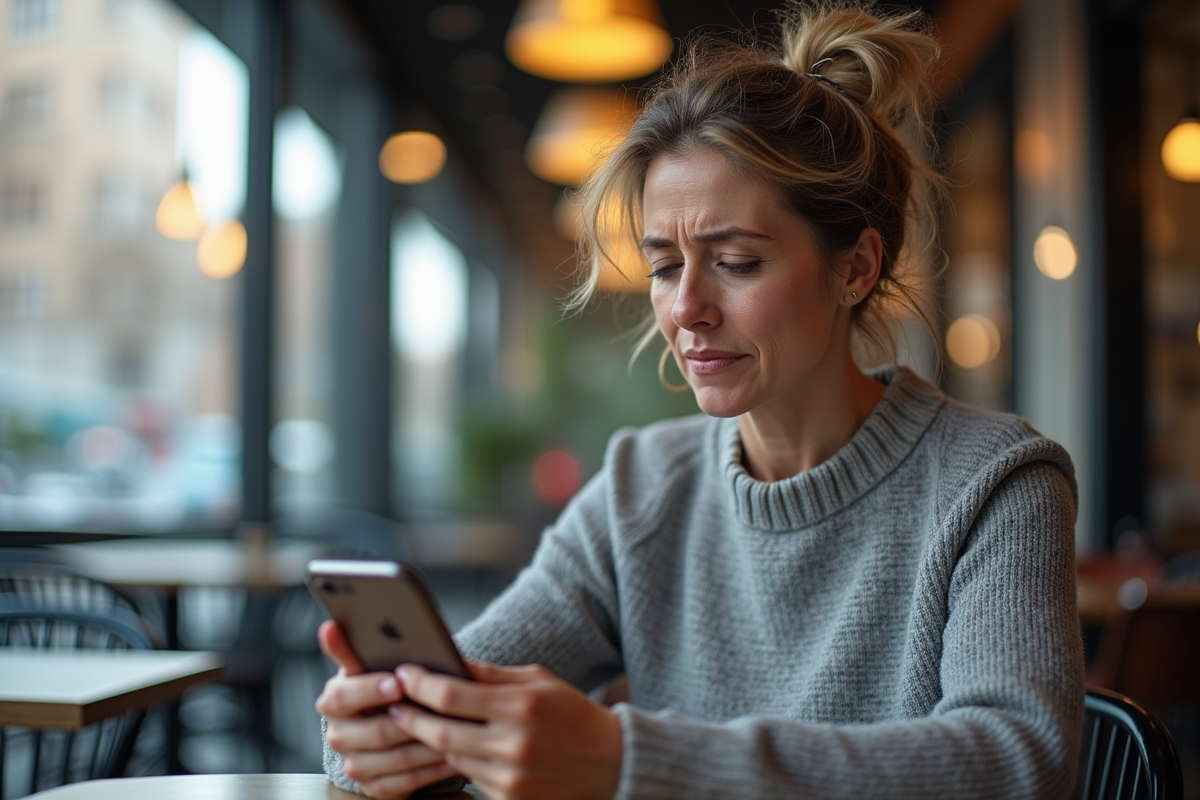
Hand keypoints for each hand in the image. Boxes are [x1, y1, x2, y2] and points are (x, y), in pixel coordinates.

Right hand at [315, 620, 459, 798]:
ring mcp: (355, 764)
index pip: (343, 697)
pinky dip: (431, 769)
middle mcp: (339, 735)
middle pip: (375, 732)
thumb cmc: (382, 686)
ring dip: (428, 745)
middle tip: (439, 710)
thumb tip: (330, 627)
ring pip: (395, 758)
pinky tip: (453, 755)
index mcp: (334, 701)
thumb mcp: (367, 664)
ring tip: (456, 730)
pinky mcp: (374, 786)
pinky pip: (406, 782)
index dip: (370, 690)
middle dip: (411, 720)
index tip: (398, 682)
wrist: (384, 722)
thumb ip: (351, 648)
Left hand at [393, 662, 622, 799]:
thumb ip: (490, 674)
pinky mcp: (510, 799)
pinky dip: (459, 761)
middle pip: (440, 733)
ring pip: (451, 758)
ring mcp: (511, 777)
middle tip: (393, 705)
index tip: (404, 674)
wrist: (611, 762)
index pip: (451, 696)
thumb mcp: (537, 680)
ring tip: (419, 722)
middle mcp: (513, 744)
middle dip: (410, 717)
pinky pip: (469, 778)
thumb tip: (448, 661)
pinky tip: (454, 747)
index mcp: (521, 706)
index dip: (419, 684)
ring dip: (432, 740)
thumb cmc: (572, 712)